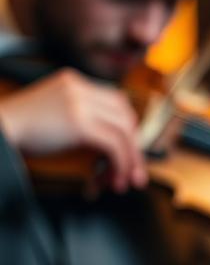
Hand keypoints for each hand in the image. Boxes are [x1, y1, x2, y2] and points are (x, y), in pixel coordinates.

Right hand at [0, 68, 145, 192]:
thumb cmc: (21, 130)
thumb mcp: (55, 114)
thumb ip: (81, 118)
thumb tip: (112, 147)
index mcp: (74, 82)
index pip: (117, 102)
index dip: (128, 129)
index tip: (129, 152)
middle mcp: (80, 88)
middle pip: (125, 116)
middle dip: (133, 148)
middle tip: (131, 172)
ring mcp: (80, 103)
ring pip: (123, 132)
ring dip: (128, 161)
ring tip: (121, 182)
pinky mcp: (79, 123)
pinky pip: (114, 144)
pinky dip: (119, 164)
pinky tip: (112, 179)